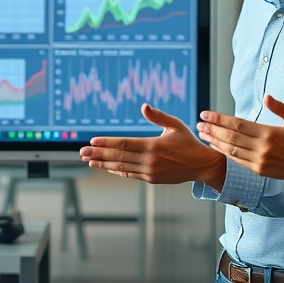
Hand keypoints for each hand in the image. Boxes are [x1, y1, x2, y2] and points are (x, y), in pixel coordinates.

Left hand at [79, 104, 223, 184]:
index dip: (106, 143)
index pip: (124, 144)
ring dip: (103, 164)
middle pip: (118, 156)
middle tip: (81, 152)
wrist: (201, 166)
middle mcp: (149, 160)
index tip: (92, 142)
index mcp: (153, 145)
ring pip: (121, 167)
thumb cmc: (188, 143)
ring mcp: (150, 171)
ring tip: (88, 161)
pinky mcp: (151, 179)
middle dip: (98, 154)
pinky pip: (129, 174)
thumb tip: (144, 105)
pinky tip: (106, 167)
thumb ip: (158, 116)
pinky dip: (116, 171)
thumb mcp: (175, 126)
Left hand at [197, 95, 283, 190]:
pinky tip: (214, 145)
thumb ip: (281, 108)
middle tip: (199, 122)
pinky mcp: (257, 170)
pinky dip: (223, 152)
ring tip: (202, 132)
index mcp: (269, 133)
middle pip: (230, 136)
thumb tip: (267, 97)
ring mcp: (258, 160)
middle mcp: (261, 147)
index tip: (206, 113)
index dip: (219, 118)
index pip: (238, 124)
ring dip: (214, 140)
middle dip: (212, 128)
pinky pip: (236, 160)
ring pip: (230, 149)